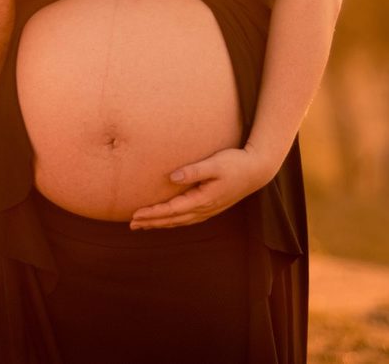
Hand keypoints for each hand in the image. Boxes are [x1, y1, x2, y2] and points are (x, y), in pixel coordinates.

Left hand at [128, 146, 278, 229]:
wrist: (257, 170)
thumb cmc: (235, 164)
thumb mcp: (214, 164)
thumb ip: (193, 171)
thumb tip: (172, 177)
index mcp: (203, 199)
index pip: (172, 210)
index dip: (153, 213)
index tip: (135, 215)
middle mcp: (204, 209)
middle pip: (173, 220)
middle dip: (152, 222)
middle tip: (132, 225)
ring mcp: (208, 210)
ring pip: (180, 221)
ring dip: (161, 224)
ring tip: (143, 225)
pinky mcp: (211, 207)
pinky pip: (187, 218)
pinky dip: (173, 221)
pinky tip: (167, 220)